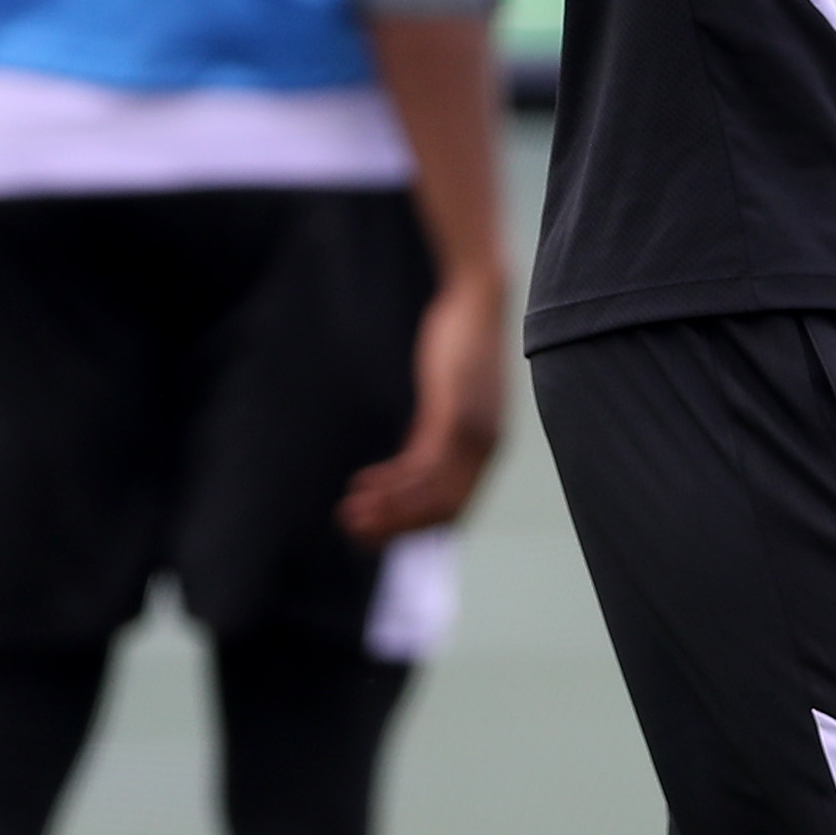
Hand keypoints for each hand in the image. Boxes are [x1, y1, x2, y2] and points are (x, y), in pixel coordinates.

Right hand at [337, 265, 510, 540]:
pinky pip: (424, 465)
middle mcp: (485, 448)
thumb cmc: (462, 343)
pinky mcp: (456, 415)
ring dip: (389, 511)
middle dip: (397, 527)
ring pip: (431, 494)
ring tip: (350, 516)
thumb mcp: (448, 397)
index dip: (413, 526)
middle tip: (355, 534)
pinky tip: (364, 484)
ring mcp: (473, 435)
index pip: (452, 508)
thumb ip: (434, 430)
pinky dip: (394, 483)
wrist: (477, 300)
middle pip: (442, 512)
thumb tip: (413, 455)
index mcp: (486, 448)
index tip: (378, 532)